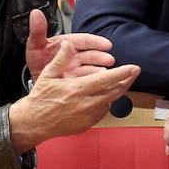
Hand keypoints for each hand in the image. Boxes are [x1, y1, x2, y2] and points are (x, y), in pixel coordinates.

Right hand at [8, 40, 138, 152]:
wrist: (34, 122)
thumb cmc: (41, 98)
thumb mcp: (48, 75)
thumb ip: (61, 59)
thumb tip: (68, 44)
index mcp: (77, 89)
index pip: (106, 79)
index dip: (123, 73)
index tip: (134, 68)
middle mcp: (85, 104)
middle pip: (115, 91)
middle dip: (127, 81)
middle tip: (133, 73)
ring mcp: (88, 116)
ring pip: (111, 101)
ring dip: (116, 91)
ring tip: (119, 82)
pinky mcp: (87, 124)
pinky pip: (103, 112)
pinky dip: (106, 102)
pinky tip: (103, 96)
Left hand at [23, 8, 114, 78]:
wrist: (36, 81)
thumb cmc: (38, 60)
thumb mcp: (35, 45)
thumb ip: (38, 30)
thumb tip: (36, 13)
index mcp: (68, 45)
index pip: (84, 41)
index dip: (95, 42)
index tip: (106, 44)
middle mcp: (75, 57)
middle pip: (91, 56)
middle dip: (100, 57)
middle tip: (109, 59)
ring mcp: (77, 71)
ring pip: (91, 70)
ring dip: (99, 71)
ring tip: (105, 73)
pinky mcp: (77, 84)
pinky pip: (87, 83)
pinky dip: (94, 83)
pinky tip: (101, 85)